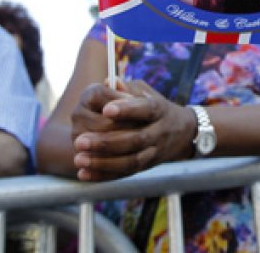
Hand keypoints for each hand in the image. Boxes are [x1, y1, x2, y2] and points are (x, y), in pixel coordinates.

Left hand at [72, 81, 195, 180]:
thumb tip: (107, 82)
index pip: (145, 109)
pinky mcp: (144, 167)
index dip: (127, 110)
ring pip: (130, 161)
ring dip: (102, 163)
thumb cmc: (152, 105)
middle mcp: (158, 132)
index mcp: (158, 109)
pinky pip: (123, 174)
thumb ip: (125, 88)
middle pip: (135, 139)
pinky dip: (103, 176)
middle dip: (106, 142)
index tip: (106, 109)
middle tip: (80, 140)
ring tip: (79, 158)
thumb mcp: (144, 91)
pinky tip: (83, 174)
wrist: (180, 131)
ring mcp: (152, 152)